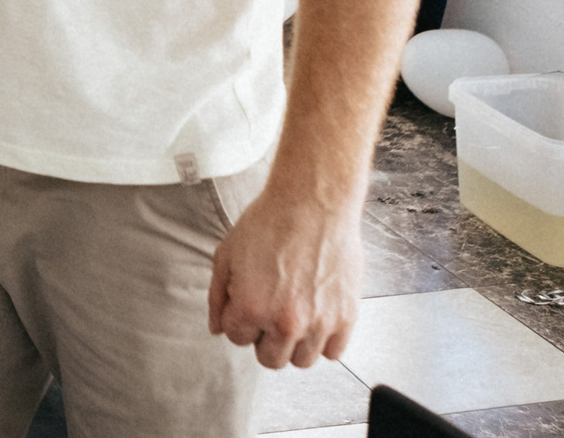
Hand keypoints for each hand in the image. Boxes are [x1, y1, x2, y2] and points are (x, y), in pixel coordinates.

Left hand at [208, 183, 364, 368]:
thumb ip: (217, 297)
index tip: (249, 303)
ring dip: (295, 343)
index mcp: (251, 308)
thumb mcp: (226, 254)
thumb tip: (216, 328)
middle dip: (265, 338)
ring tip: (295, 313)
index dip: (240, 319)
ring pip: (302, 360)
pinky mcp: (346, 317)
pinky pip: (334, 351)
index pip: (237, 338)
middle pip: (270, 359)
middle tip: (270, 312)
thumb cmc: (270, 222)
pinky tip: (317, 315)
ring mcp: (319, 323)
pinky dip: (325, 340)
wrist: (314, 202)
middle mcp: (285, 322)